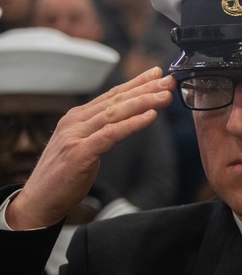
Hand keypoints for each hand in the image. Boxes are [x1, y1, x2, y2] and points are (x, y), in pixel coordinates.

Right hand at [7, 67, 174, 229]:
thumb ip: (101, 132)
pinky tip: (150, 116)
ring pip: (115, 113)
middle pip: (116, 100)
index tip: (157, 74)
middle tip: (169, 80)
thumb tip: (126, 122)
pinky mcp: (80, 153)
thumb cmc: (64, 176)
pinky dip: (132, 124)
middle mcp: (76, 122)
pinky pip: (111, 134)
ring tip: (165, 95)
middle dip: (145, 88)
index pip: (111, 95)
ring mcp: (76, 136)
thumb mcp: (84, 146)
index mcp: (77, 118)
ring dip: (143, 102)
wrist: (39, 200)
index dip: (135, 83)